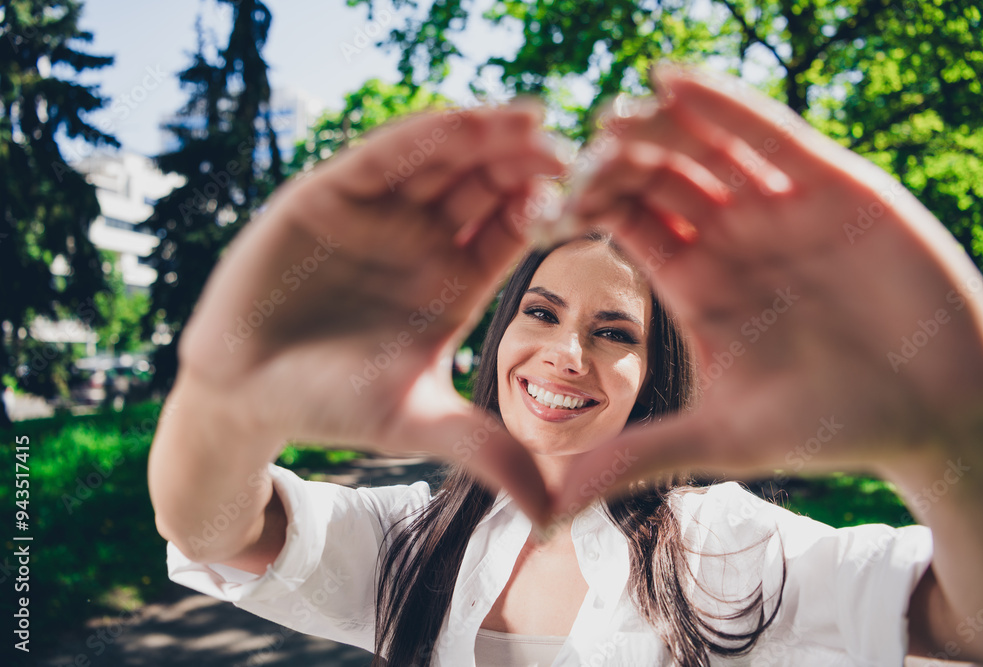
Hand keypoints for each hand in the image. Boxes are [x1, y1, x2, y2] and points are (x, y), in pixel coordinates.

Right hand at [177, 105, 563, 522]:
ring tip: (531, 122)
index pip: (515, 230)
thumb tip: (557, 517)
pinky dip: (421, 137)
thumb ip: (489, 453)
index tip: (594, 200)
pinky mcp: (329, 194)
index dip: (552, 211)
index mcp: (455, 281)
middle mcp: (423, 238)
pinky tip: (461, 123)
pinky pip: (382, 155)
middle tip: (576, 151)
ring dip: (486, 137)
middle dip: (529, 164)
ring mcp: (378, 212)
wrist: (244, 394)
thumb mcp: (420, 423)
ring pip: (443, 159)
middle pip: (488, 184)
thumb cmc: (330, 405)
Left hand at [554, 65, 982, 514]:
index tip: (540, 206)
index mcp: (694, 282)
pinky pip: (770, 134)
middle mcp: (729, 236)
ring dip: (657, 128)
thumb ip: (639, 457)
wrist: (938, 414)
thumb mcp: (724, 440)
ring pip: (704, 145)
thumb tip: (546, 512)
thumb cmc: (834, 428)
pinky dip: (724, 106)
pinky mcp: (834, 186)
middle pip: (655, 175)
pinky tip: (674, 82)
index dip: (583, 209)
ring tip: (615, 117)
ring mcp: (780, 206)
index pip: (624, 224)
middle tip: (570, 156)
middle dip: (613, 163)